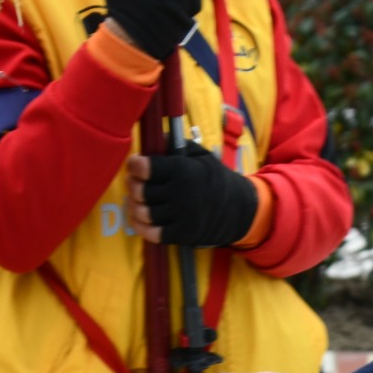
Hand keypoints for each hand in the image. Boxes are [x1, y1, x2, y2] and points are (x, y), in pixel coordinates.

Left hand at [125, 146, 257, 246]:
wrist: (239, 209)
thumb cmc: (215, 178)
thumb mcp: (200, 155)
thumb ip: (176, 145)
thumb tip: (153, 138)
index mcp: (183, 170)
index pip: (146, 168)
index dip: (135, 165)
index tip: (135, 164)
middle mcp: (180, 193)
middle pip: (141, 190)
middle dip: (132, 184)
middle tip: (134, 181)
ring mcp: (180, 216)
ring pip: (143, 212)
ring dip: (134, 205)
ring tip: (136, 199)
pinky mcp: (181, 235)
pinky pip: (150, 233)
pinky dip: (139, 225)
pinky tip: (137, 217)